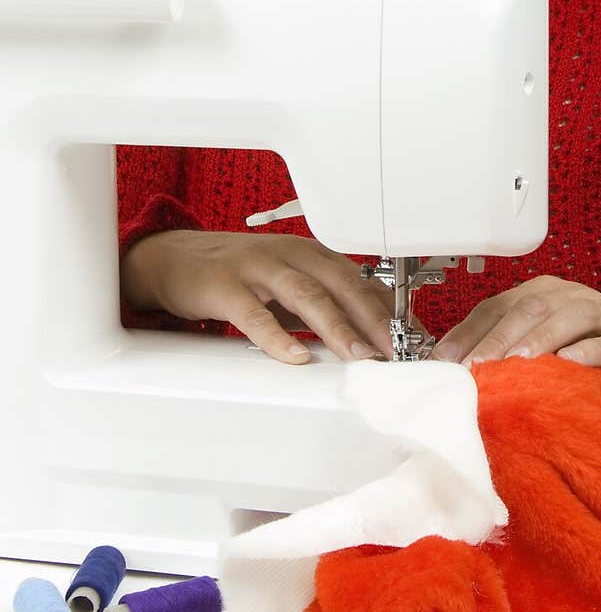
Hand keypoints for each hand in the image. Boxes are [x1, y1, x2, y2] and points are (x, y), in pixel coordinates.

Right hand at [120, 230, 415, 364]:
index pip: (362, 281)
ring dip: (336, 326)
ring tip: (359, 355)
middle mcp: (289, 255)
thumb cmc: (237, 274)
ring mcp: (256, 268)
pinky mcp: (223, 285)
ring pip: (305, 295)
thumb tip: (371, 337)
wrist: (172, 258)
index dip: (391, 311)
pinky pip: (253, 312)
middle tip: (399, 350)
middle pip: (342, 284)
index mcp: (311, 254)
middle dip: (374, 319)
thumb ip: (325, 305)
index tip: (417, 340)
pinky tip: (293, 357)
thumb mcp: (287, 284)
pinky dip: (275, 336)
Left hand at [431, 276, 600, 405]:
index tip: (445, 361)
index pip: (497, 306)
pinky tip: (571, 361)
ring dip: (540, 338)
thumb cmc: (586, 349)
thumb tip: (453, 374)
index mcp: (539, 295)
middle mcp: (568, 297)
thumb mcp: (541, 350)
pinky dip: (590, 350)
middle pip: (529, 307)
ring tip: (517, 361)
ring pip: (569, 316)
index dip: (469, 331)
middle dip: (498, 336)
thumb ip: (504, 355)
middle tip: (476, 366)